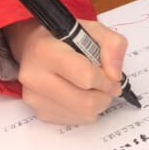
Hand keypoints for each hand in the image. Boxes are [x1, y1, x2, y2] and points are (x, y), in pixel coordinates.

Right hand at [4, 17, 127, 124]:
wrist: (34, 46)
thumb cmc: (64, 37)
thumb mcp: (92, 28)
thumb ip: (112, 44)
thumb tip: (115, 75)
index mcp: (45, 51)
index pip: (85, 77)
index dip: (106, 80)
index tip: (113, 77)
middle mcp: (34, 76)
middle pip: (85, 102)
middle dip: (105, 96)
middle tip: (108, 86)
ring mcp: (34, 97)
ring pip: (82, 115)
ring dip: (97, 105)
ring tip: (95, 88)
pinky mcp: (39, 112)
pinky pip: (74, 120)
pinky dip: (85, 111)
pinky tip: (81, 94)